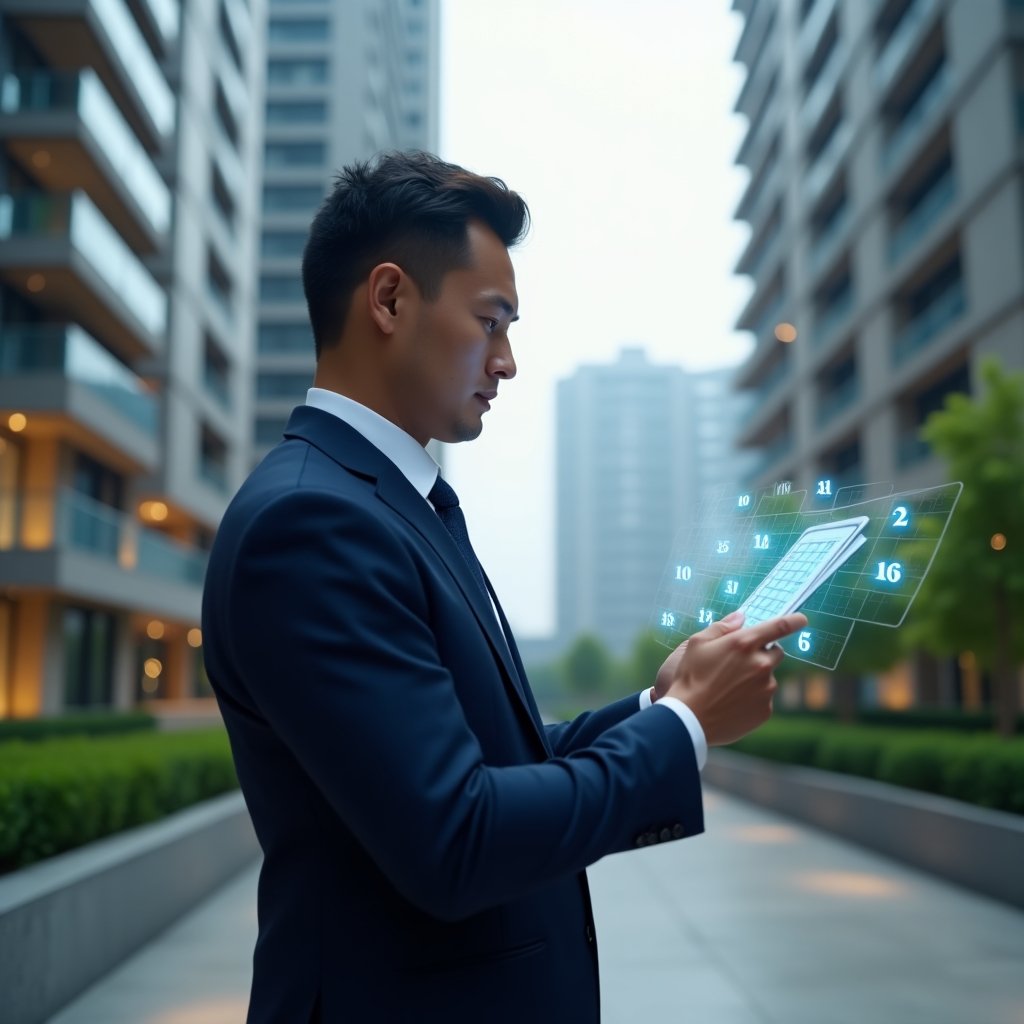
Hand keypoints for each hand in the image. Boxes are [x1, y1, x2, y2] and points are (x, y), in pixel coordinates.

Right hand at [661, 610, 807, 745]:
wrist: (688, 718)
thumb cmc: (689, 677)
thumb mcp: (697, 643)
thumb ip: (722, 627)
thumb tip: (740, 617)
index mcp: (745, 643)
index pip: (779, 626)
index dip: (794, 620)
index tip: (801, 620)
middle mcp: (761, 664)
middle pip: (776, 653)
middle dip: (763, 654)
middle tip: (740, 663)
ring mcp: (766, 689)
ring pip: (768, 678)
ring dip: (756, 678)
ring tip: (729, 688)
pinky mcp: (766, 710)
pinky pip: (764, 698)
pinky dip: (753, 698)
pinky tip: (732, 702)